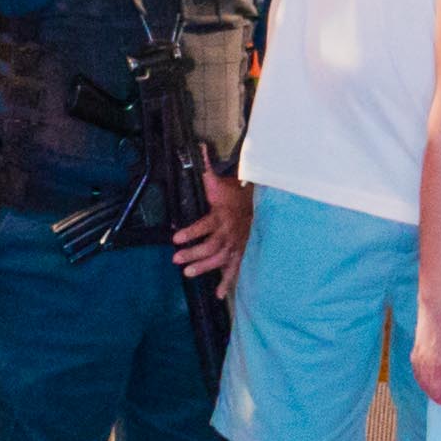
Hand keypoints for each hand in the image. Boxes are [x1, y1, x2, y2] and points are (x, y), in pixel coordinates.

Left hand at [177, 165, 254, 286]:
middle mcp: (229, 232)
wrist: (265, 202)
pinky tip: (218, 294)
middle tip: (176, 260)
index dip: (190, 232)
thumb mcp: (222, 180)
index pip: (204, 225)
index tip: (176, 238)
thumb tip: (198, 146)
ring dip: (204, 267)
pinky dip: (227, 282)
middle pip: (210, 246)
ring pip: (219, 259)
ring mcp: (237, 244)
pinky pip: (236, 269)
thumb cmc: (239, 193)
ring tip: (188, 272)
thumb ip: (207, 167)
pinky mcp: (243, 252)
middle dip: (193, 253)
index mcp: (221, 215)